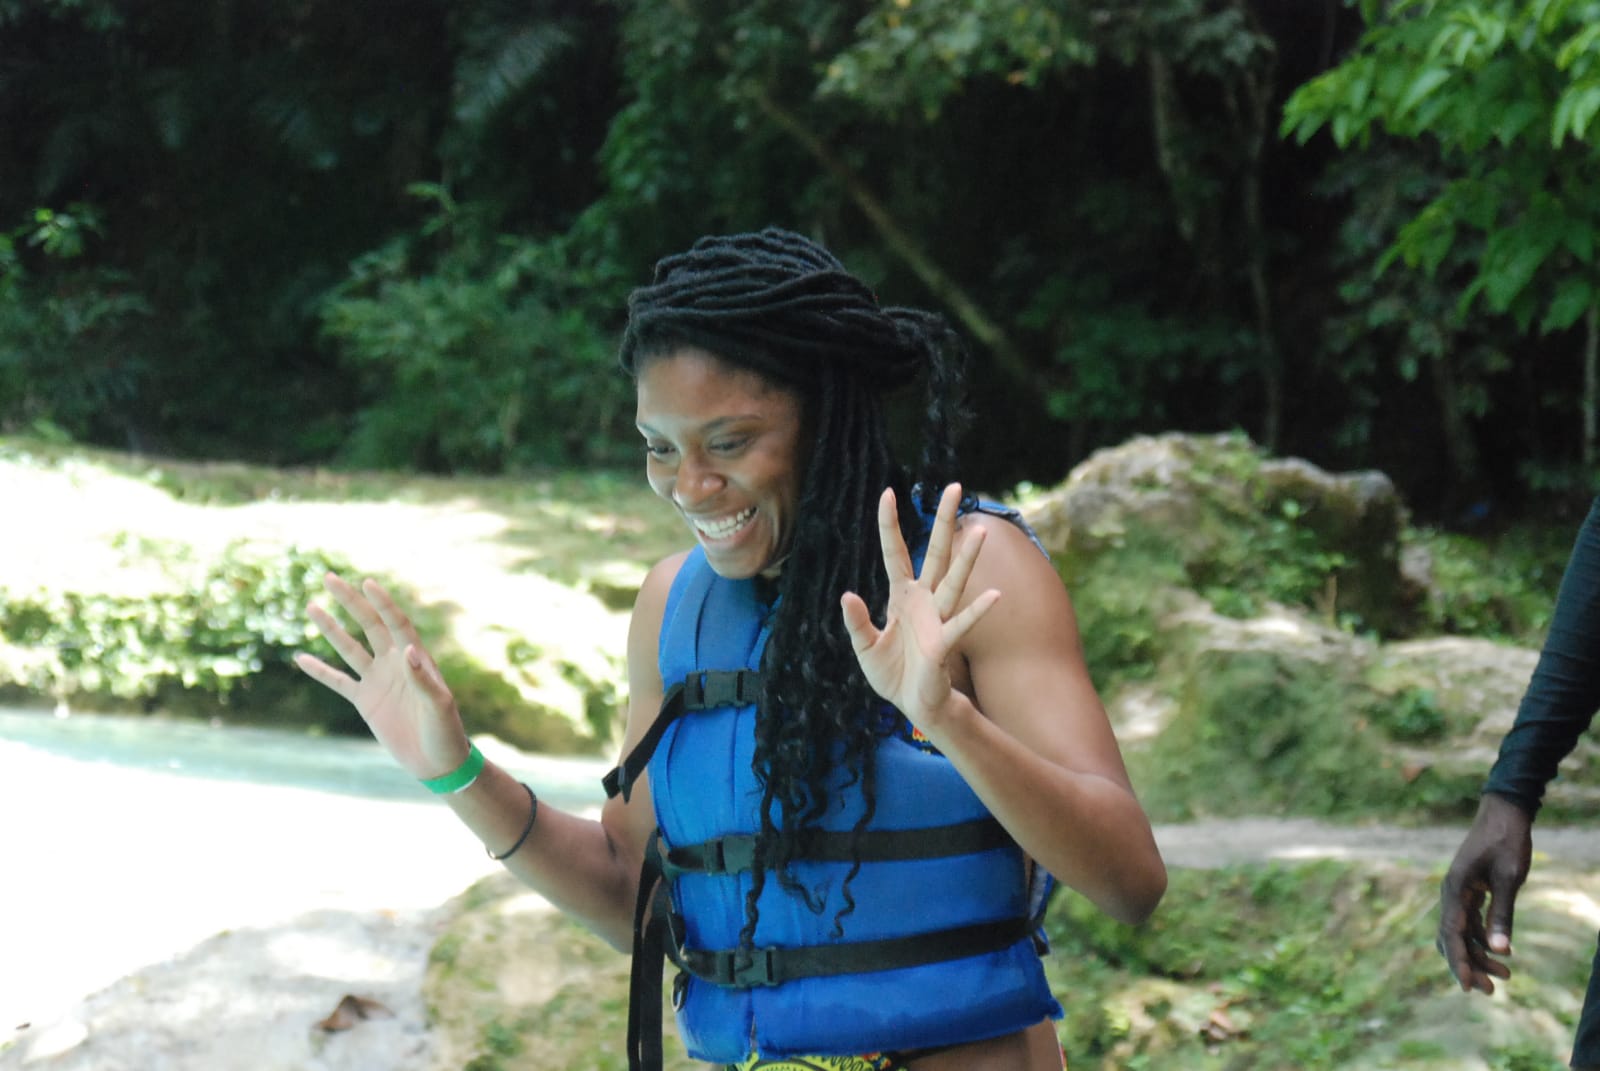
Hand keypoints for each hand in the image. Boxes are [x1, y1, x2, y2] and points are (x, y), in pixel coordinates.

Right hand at [294, 572, 469, 779]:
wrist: (436, 762)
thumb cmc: (445, 732)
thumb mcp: (439, 706)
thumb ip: (424, 679)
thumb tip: (408, 650)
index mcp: (416, 659)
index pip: (396, 623)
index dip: (382, 603)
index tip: (367, 583)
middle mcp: (394, 664)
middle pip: (369, 625)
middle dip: (350, 602)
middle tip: (329, 579)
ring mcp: (378, 680)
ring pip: (349, 648)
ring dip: (330, 628)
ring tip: (311, 606)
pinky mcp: (365, 701)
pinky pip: (338, 681)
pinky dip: (320, 671)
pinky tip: (301, 658)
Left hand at [840, 484, 998, 736]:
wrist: (913, 703)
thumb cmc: (892, 672)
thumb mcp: (865, 646)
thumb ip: (856, 621)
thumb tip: (846, 595)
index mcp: (901, 595)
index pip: (894, 552)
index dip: (890, 524)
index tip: (888, 493)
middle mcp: (923, 599)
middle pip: (934, 552)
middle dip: (943, 521)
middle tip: (954, 487)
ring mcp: (936, 617)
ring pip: (953, 581)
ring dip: (966, 558)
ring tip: (980, 532)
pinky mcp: (944, 642)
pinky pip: (961, 623)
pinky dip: (977, 610)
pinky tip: (994, 595)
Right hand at [1437, 792, 1533, 994]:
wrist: (1504, 814)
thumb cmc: (1506, 842)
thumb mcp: (1509, 878)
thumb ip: (1502, 914)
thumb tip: (1500, 950)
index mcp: (1454, 888)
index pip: (1451, 933)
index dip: (1459, 962)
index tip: (1468, 986)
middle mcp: (1451, 893)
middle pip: (1451, 938)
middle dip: (1467, 966)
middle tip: (1489, 991)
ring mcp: (1458, 893)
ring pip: (1461, 934)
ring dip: (1477, 956)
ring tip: (1504, 977)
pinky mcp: (1469, 892)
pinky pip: (1469, 924)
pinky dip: (1482, 941)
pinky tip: (1501, 953)